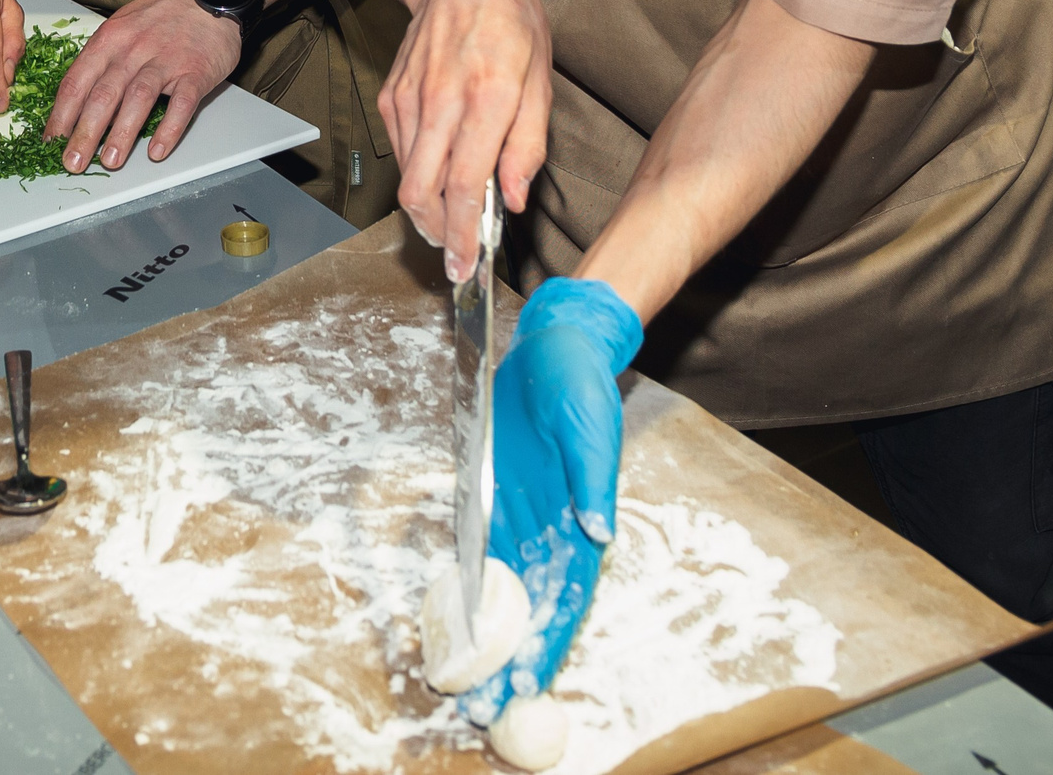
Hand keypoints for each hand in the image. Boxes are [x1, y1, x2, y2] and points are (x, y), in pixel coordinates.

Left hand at [41, 0, 242, 171]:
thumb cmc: (162, 14)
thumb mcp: (122, 25)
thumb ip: (100, 59)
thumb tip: (73, 100)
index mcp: (110, 39)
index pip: (77, 81)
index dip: (61, 114)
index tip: (51, 141)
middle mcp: (134, 49)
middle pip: (103, 95)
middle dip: (84, 133)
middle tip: (73, 162)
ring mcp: (167, 60)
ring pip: (139, 99)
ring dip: (122, 133)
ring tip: (110, 161)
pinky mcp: (197, 72)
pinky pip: (181, 104)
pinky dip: (169, 129)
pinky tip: (157, 150)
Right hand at [383, 0, 552, 280]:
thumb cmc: (510, 24)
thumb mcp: (541, 80)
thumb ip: (528, 145)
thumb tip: (513, 199)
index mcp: (487, 97)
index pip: (464, 185)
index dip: (462, 235)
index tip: (466, 265)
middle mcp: (441, 100)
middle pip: (422, 192)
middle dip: (436, 236)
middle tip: (455, 257)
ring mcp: (409, 100)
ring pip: (407, 178)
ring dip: (427, 210)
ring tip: (453, 222)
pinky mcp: (392, 98)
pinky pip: (401, 154)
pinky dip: (419, 176)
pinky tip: (441, 176)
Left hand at [467, 277, 643, 722]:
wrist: (551, 349)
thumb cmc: (580, 386)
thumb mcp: (591, 428)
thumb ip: (593, 481)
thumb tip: (599, 533)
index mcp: (582, 519)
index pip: (566, 594)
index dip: (548, 638)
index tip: (528, 679)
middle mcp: (552, 528)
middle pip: (533, 605)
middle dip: (513, 656)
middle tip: (486, 703)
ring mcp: (521, 517)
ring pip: (506, 590)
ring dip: (490, 637)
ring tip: (466, 682)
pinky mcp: (493, 498)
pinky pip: (481, 553)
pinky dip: (470, 592)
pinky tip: (454, 623)